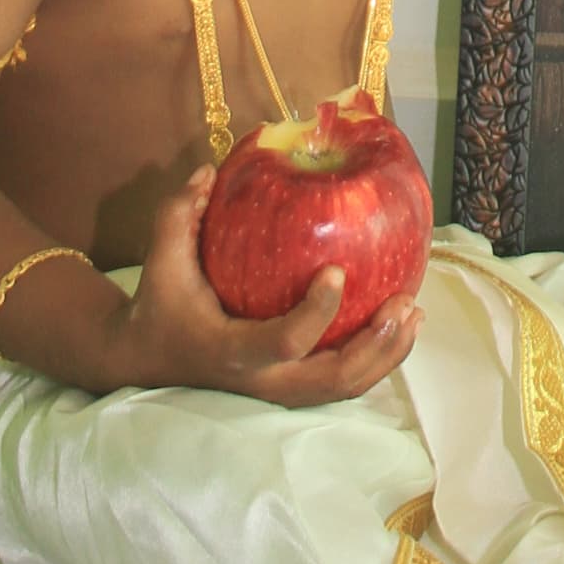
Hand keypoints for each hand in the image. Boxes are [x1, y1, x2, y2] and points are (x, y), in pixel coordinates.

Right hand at [108, 168, 422, 404]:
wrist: (150, 358)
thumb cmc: (162, 304)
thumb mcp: (161, 258)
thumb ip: (179, 213)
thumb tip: (210, 171)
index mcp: (231, 351)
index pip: (283, 341)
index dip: (315, 313)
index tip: (338, 272)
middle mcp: (262, 380)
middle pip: (331, 380)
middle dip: (375, 345)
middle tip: (403, 302)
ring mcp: (279, 392)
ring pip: (345, 388)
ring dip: (387, 354)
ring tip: (413, 311)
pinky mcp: (292, 389)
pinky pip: (342, 382)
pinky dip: (376, 358)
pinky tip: (399, 323)